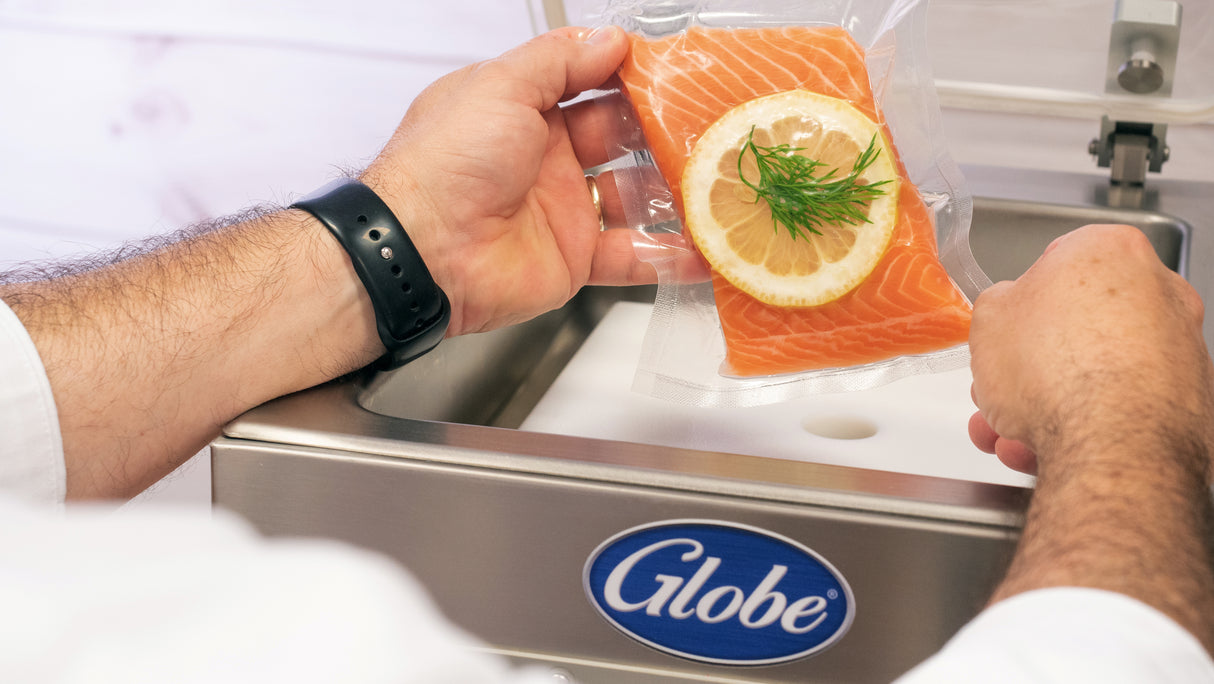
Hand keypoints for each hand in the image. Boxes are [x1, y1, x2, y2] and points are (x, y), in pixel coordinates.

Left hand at [359, 26, 704, 336]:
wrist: (422, 252)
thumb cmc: (445, 164)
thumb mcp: (501, 86)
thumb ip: (559, 60)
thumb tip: (608, 40)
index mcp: (522, 110)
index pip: (589, 85)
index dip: (630, 78)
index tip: (674, 72)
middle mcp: (543, 158)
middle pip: (620, 139)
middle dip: (662, 133)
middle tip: (707, 127)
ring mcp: (560, 210)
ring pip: (632, 198)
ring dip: (673, 193)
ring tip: (719, 184)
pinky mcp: (571, 260)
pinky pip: (629, 257)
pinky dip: (666, 257)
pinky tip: (703, 249)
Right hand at [967, 223, 1213, 475]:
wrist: (1112, 443)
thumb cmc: (1059, 370)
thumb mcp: (988, 318)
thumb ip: (999, 306)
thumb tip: (1006, 315)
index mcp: (1110, 252)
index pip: (1058, 261)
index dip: (1023, 299)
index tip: (1008, 324)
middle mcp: (1158, 291)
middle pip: (1078, 324)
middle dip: (1032, 362)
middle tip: (1001, 386)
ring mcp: (1180, 346)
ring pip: (1098, 371)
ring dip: (1048, 402)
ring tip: (1009, 432)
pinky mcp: (1190, 398)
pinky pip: (1122, 406)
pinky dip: (1086, 425)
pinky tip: (1041, 448)